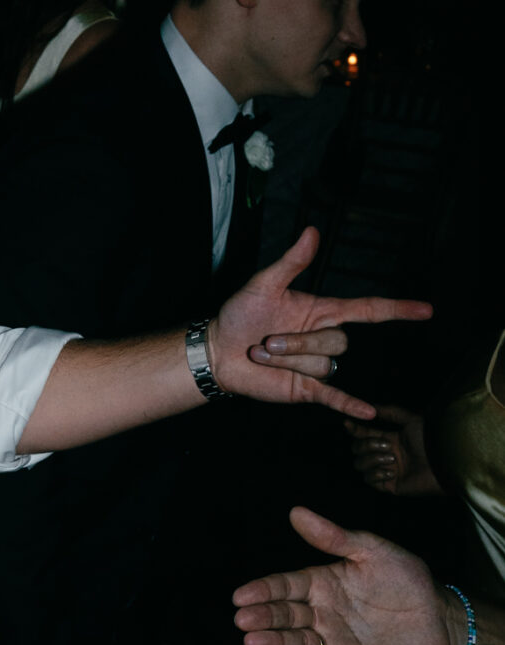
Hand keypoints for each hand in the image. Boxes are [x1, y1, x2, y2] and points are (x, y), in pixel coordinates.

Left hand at [206, 225, 430, 419]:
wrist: (218, 350)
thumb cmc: (240, 314)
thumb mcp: (264, 284)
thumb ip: (291, 262)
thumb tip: (311, 231)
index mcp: (322, 311)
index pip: (368, 310)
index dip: (397, 309)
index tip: (425, 309)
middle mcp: (324, 337)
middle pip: (337, 342)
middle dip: (298, 343)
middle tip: (266, 341)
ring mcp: (317, 364)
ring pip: (324, 365)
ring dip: (288, 361)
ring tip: (263, 355)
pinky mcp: (306, 388)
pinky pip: (334, 396)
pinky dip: (351, 405)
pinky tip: (369, 414)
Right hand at [232, 505, 460, 644]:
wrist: (441, 618)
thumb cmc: (406, 581)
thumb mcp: (372, 551)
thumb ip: (335, 537)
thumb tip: (296, 512)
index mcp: (321, 585)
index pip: (284, 587)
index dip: (263, 591)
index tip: (241, 595)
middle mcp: (321, 615)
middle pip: (285, 616)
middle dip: (263, 618)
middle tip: (243, 619)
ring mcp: (334, 644)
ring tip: (253, 642)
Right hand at [345, 404, 439, 497]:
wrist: (443, 462)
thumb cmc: (431, 440)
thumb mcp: (411, 420)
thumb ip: (390, 412)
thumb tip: (370, 406)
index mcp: (390, 440)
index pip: (364, 435)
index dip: (355, 430)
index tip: (348, 424)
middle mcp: (386, 455)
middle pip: (357, 450)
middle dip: (367, 445)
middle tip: (388, 446)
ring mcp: (387, 470)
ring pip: (360, 464)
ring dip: (374, 459)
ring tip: (394, 459)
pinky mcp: (389, 485)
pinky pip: (369, 480)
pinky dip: (377, 474)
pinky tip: (391, 472)